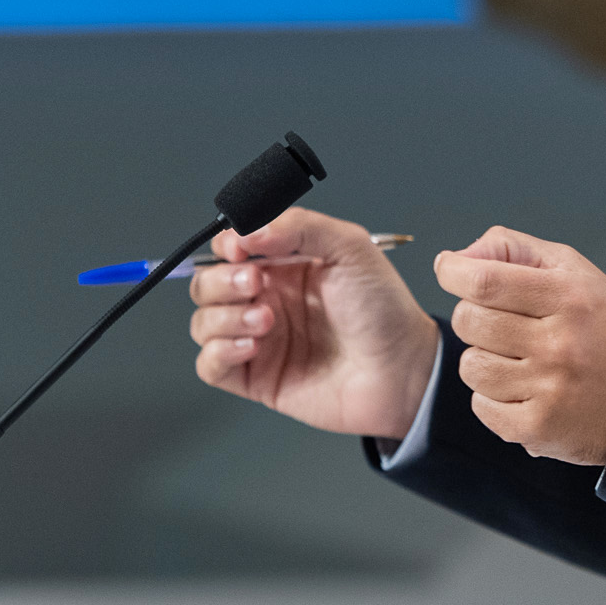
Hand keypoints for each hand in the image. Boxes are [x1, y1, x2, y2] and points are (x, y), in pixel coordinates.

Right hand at [188, 208, 439, 442]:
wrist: (402, 370)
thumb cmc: (384, 310)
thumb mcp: (350, 247)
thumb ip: (299, 226)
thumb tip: (246, 230)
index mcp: (283, 265)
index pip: (230, 248)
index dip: (226, 246)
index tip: (239, 249)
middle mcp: (266, 299)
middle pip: (207, 284)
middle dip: (222, 281)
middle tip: (255, 283)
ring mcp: (259, 339)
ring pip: (203, 322)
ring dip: (225, 317)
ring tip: (267, 320)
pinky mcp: (256, 378)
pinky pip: (210, 365)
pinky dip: (220, 352)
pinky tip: (253, 346)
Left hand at [434, 227, 605, 465]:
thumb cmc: (604, 327)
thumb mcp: (574, 273)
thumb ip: (515, 251)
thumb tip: (456, 258)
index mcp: (569, 297)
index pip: (485, 280)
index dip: (453, 271)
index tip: (448, 270)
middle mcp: (560, 343)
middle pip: (470, 322)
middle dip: (472, 317)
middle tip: (498, 322)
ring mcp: (549, 389)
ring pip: (471, 366)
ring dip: (483, 359)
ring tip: (516, 360)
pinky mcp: (539, 428)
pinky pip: (481, 407)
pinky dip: (492, 398)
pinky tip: (522, 390)